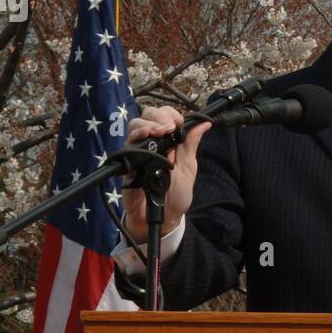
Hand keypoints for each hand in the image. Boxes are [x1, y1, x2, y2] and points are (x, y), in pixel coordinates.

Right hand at [121, 105, 210, 241]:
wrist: (164, 218)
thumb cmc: (176, 195)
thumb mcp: (189, 168)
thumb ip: (192, 144)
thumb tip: (204, 124)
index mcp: (168, 141)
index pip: (165, 116)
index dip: (171, 114)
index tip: (178, 123)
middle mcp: (152, 143)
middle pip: (148, 115)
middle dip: (158, 116)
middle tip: (168, 128)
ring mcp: (138, 151)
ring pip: (135, 125)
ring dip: (147, 124)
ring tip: (158, 131)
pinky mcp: (128, 163)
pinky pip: (127, 145)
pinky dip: (136, 137)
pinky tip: (145, 137)